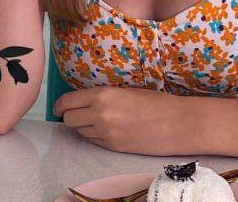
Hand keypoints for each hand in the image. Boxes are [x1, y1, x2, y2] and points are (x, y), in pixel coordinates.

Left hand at [53, 86, 191, 154]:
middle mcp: (99, 115)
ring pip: (79, 132)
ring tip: (94, 121)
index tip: (60, 107)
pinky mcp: (113, 147)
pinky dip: (93, 136)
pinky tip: (106, 130)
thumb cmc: (156, 102)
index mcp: (102, 95)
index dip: (60, 106)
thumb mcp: (126, 91)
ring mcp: (106, 134)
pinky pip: (93, 141)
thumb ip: (103, 96)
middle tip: (76, 114)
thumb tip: (85, 101)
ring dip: (82, 127)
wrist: (177, 124)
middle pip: (68, 120)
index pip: (67, 102)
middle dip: (69, 116)